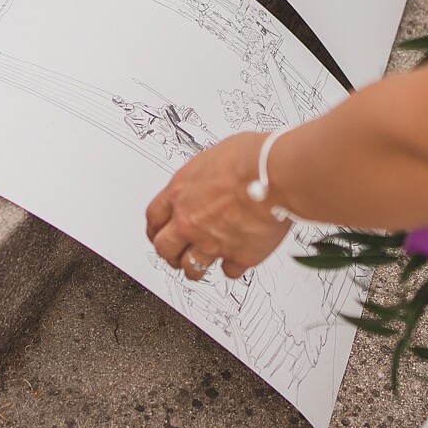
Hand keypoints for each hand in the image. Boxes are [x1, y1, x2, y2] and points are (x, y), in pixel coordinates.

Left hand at [145, 133, 292, 280]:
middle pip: (164, 248)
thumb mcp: (214, 156)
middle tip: (175, 254)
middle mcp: (190, 222)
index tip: (159, 233)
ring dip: (195, 267)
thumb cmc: (250, 159)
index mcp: (180, 193)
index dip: (155, 229)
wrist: (273, 176)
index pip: (154, 218)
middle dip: (169, 253)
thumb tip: (210, 180)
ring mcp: (212, 243)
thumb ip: (205, 178)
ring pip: (191, 268)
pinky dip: (232, 267)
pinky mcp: (238, 256)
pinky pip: (229, 272)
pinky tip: (236, 260)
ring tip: (201, 265)